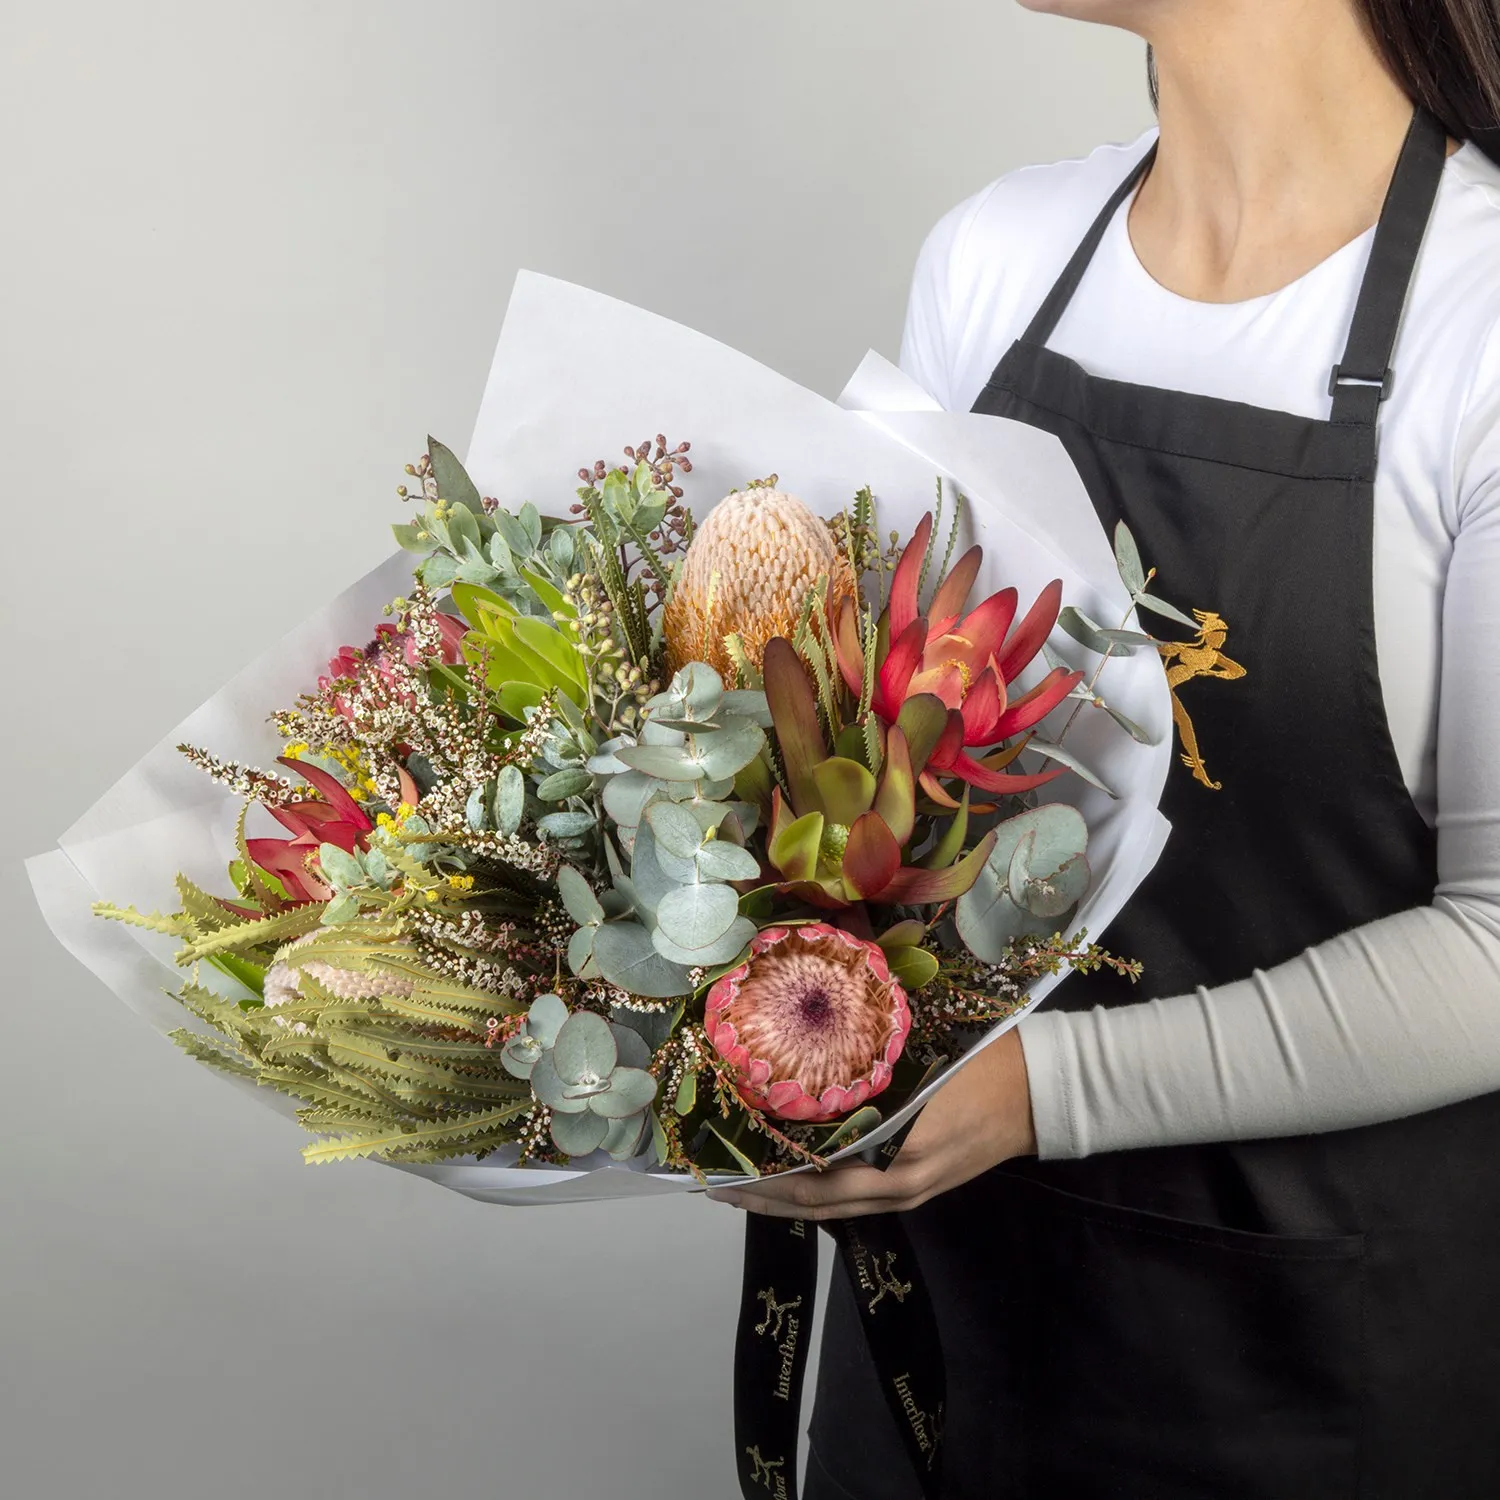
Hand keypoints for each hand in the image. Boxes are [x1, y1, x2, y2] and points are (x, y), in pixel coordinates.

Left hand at [705, 1027, 1038, 1220]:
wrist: (1041, 1091)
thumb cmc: (981, 1061)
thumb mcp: (922, 1056)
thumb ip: (868, 1065)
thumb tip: (806, 1045)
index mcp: (896, 1150)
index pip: (813, 1176)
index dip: (763, 1174)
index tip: (721, 1166)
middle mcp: (897, 1182)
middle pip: (814, 1201)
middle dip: (761, 1195)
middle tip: (713, 1183)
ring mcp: (909, 1191)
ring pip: (833, 1207)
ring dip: (785, 1199)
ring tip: (741, 1187)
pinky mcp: (917, 1190)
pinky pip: (856, 1201)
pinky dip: (819, 1195)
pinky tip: (794, 1182)